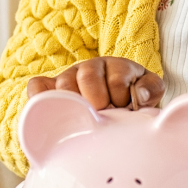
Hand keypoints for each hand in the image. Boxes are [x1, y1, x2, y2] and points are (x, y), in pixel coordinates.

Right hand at [26, 57, 163, 110]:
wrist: (113, 115)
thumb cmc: (131, 104)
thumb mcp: (148, 94)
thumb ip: (151, 89)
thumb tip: (138, 95)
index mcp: (116, 67)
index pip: (116, 77)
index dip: (121, 98)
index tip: (124, 111)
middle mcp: (90, 68)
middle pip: (87, 77)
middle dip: (98, 102)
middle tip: (103, 117)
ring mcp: (67, 78)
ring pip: (63, 85)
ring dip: (75, 106)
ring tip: (85, 120)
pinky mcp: (49, 90)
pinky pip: (37, 88)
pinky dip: (41, 99)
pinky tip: (54, 114)